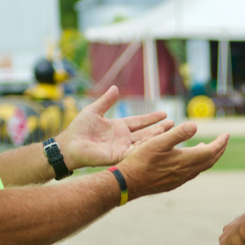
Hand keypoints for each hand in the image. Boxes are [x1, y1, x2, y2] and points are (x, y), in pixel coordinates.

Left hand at [55, 86, 172, 168]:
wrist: (69, 145)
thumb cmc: (78, 129)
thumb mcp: (94, 111)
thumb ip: (106, 101)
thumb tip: (115, 88)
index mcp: (118, 127)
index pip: (139, 121)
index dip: (151, 118)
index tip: (165, 114)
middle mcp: (123, 138)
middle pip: (146, 132)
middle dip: (160, 128)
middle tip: (174, 124)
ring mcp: (122, 148)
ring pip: (144, 143)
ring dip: (157, 137)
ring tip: (171, 131)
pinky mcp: (119, 156)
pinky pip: (135, 152)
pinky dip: (146, 148)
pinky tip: (158, 143)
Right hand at [117, 121, 227, 198]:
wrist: (129, 183)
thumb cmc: (140, 161)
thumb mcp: (158, 142)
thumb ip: (177, 134)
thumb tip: (195, 125)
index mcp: (185, 161)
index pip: (210, 151)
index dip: (220, 143)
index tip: (226, 134)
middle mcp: (186, 172)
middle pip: (209, 161)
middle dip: (219, 150)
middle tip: (224, 140)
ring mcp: (180, 179)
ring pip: (201, 168)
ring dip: (209, 157)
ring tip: (209, 147)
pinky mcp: (173, 183)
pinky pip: (192, 173)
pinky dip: (198, 164)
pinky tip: (191, 160)